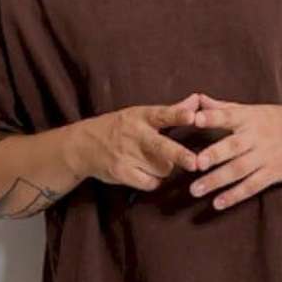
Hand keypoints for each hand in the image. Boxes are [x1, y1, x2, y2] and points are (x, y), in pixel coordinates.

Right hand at [74, 93, 199, 190]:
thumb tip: (198, 99)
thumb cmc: (120, 127)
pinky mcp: (121, 173)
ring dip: (166, 168)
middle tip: (196, 163)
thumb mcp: (141, 114)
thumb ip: (173, 110)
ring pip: (161, 168)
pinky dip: (154, 181)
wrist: (83, 145)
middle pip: (161, 146)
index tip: (192, 116)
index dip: (178, 114)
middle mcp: (135, 134)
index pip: (163, 114)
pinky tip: (147, 173)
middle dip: (180, 155)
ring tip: (157, 161)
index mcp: (141, 116)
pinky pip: (149, 182)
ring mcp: (127, 155)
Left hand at [189, 95, 281, 209]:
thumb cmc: (279, 120)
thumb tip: (196, 98)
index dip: (212, 117)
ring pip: (239, 170)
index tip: (195, 119)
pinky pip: (253, 186)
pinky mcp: (275, 172)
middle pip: (233, 146)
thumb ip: (224, 108)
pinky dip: (235, 195)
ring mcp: (267, 156)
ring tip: (195, 190)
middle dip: (214, 154)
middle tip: (195, 163)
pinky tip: (218, 203)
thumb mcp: (254, 110)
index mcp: (250, 117)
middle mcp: (257, 136)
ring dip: (216, 180)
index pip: (228, 115)